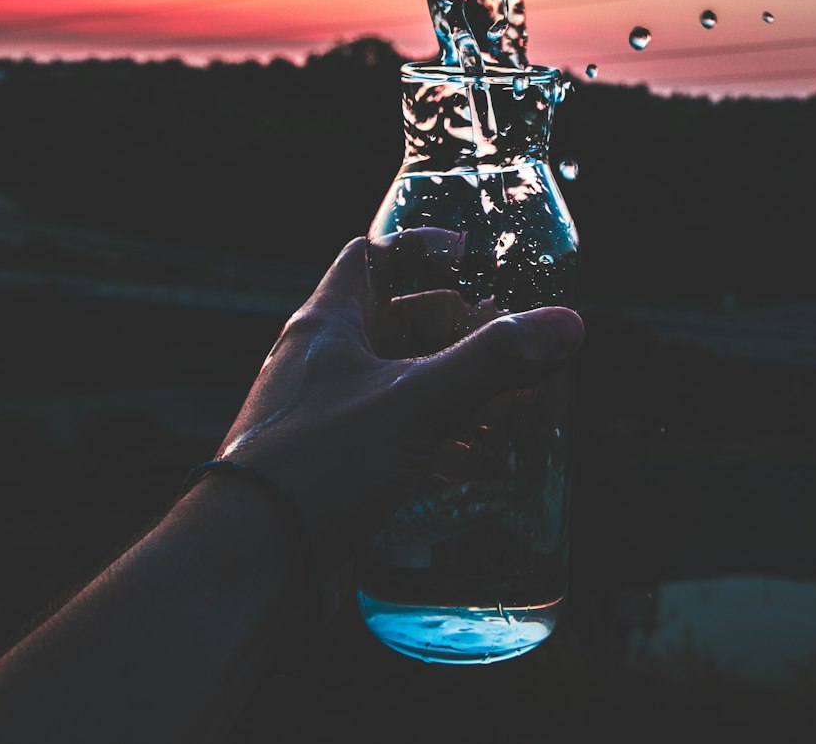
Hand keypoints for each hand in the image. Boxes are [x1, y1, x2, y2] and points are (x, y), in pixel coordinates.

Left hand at [214, 237, 583, 581]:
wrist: (248, 568)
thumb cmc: (319, 465)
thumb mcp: (414, 401)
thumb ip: (492, 361)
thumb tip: (566, 323)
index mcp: (327, 324)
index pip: (369, 256)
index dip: (418, 246)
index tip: (467, 255)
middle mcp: (322, 363)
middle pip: (394, 321)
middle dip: (453, 327)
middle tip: (503, 335)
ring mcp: (326, 418)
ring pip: (398, 383)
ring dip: (450, 387)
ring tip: (506, 401)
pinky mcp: (334, 470)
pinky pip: (394, 438)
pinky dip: (436, 439)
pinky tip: (475, 462)